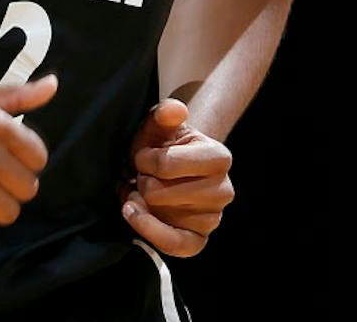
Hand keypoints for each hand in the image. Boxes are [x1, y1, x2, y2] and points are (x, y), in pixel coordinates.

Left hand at [117, 97, 233, 257]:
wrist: (167, 168)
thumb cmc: (163, 144)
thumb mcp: (160, 124)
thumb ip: (165, 113)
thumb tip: (173, 110)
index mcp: (219, 157)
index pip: (167, 164)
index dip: (145, 159)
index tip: (143, 155)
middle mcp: (223, 190)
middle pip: (160, 193)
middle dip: (142, 181)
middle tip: (142, 174)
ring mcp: (213, 218)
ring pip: (162, 215)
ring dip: (141, 203)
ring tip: (139, 190)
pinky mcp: (199, 239)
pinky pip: (174, 245)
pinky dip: (149, 232)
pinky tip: (133, 214)